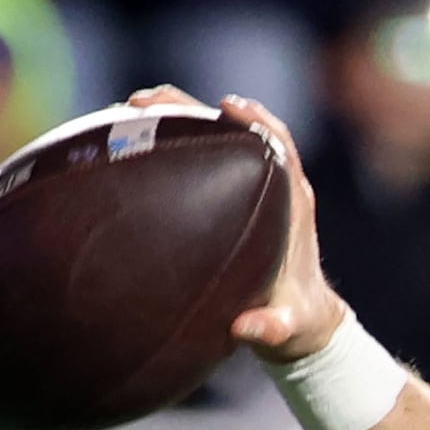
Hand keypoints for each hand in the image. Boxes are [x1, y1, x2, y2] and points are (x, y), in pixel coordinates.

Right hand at [126, 86, 348, 363]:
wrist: (300, 325)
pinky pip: (202, 156)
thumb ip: (271, 328)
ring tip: (130, 106)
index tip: (227, 106)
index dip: (255, 122)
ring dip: (176, 116)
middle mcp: (274, 187)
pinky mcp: (229, 196)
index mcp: (293, 205)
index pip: (279, 147)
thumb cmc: (295, 321)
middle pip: (237, 130)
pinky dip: (171, 141)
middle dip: (194, 109)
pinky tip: (129, 136)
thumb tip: (246, 328)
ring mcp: (250, 188)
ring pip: (214, 137)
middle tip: (147, 100)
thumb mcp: (286, 328)